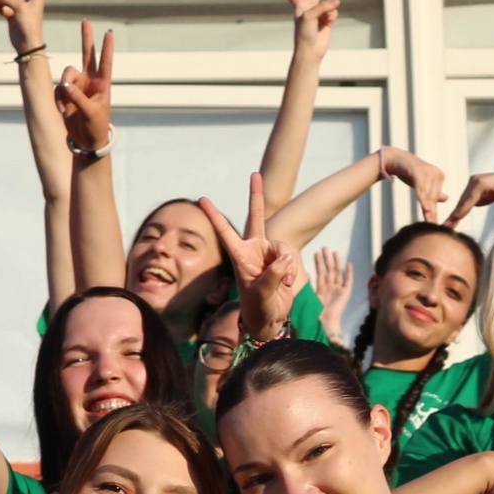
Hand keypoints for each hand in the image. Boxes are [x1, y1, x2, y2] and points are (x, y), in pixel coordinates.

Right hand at [54, 22, 113, 152]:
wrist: (86, 140)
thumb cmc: (96, 126)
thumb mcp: (91, 112)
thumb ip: (78, 97)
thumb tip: (65, 85)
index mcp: (103, 84)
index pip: (106, 62)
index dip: (107, 47)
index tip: (109, 32)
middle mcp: (90, 81)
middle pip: (87, 54)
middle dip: (86, 38)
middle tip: (86, 21)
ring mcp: (77, 86)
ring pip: (67, 74)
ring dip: (65, 87)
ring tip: (67, 104)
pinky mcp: (66, 93)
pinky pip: (59, 88)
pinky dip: (60, 98)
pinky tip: (64, 110)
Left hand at [209, 173, 300, 342]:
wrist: (270, 318)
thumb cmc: (258, 309)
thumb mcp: (262, 295)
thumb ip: (273, 275)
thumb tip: (285, 259)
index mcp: (239, 256)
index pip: (225, 231)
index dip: (214, 215)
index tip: (202, 199)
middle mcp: (253, 250)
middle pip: (256, 217)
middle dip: (256, 195)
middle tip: (255, 174)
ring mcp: (268, 254)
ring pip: (282, 246)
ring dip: (286, 263)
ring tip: (285, 282)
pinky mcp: (282, 260)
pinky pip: (290, 256)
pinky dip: (291, 269)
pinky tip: (288, 283)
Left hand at [277, 0, 340, 59]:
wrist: (311, 51)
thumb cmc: (304, 34)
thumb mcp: (309, 16)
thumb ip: (323, 6)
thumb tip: (337, 1)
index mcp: (299, 4)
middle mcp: (310, 7)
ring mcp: (320, 13)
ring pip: (330, 4)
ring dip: (329, 10)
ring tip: (325, 19)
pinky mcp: (328, 20)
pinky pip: (334, 12)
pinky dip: (332, 16)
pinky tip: (328, 22)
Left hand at [311, 247, 353, 331]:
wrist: (323, 324)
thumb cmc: (313, 314)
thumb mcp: (307, 297)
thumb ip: (307, 286)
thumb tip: (306, 274)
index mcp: (321, 291)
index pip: (321, 274)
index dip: (319, 264)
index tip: (316, 253)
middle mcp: (330, 289)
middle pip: (330, 271)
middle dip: (327, 259)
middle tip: (325, 247)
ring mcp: (339, 291)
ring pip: (338, 273)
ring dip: (337, 262)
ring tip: (335, 252)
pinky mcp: (346, 294)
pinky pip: (349, 282)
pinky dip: (349, 273)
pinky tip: (349, 264)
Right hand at [377, 147, 446, 224]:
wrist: (394, 159)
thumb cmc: (409, 172)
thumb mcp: (422, 183)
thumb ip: (433, 191)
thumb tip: (446, 198)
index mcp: (440, 175)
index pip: (436, 197)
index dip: (434, 211)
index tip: (436, 225)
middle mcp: (437, 173)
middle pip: (433, 198)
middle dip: (432, 213)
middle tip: (433, 227)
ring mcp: (429, 172)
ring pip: (428, 196)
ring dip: (428, 210)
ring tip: (430, 223)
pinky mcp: (419, 173)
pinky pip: (422, 190)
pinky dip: (423, 201)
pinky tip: (427, 211)